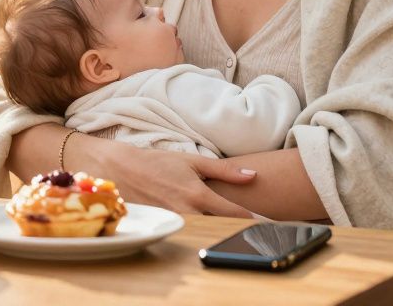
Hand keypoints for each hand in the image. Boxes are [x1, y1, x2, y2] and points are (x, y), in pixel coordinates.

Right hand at [93, 144, 255, 216]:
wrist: (122, 170)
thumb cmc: (157, 162)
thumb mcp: (192, 161)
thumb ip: (224, 171)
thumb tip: (252, 175)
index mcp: (198, 195)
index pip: (234, 213)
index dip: (255, 220)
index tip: (271, 224)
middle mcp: (189, 213)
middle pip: (223, 227)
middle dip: (241, 229)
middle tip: (261, 230)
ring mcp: (177, 223)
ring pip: (207, 231)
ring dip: (222, 230)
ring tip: (239, 228)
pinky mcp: (166, 227)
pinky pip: (191, 232)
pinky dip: (203, 230)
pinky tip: (211, 227)